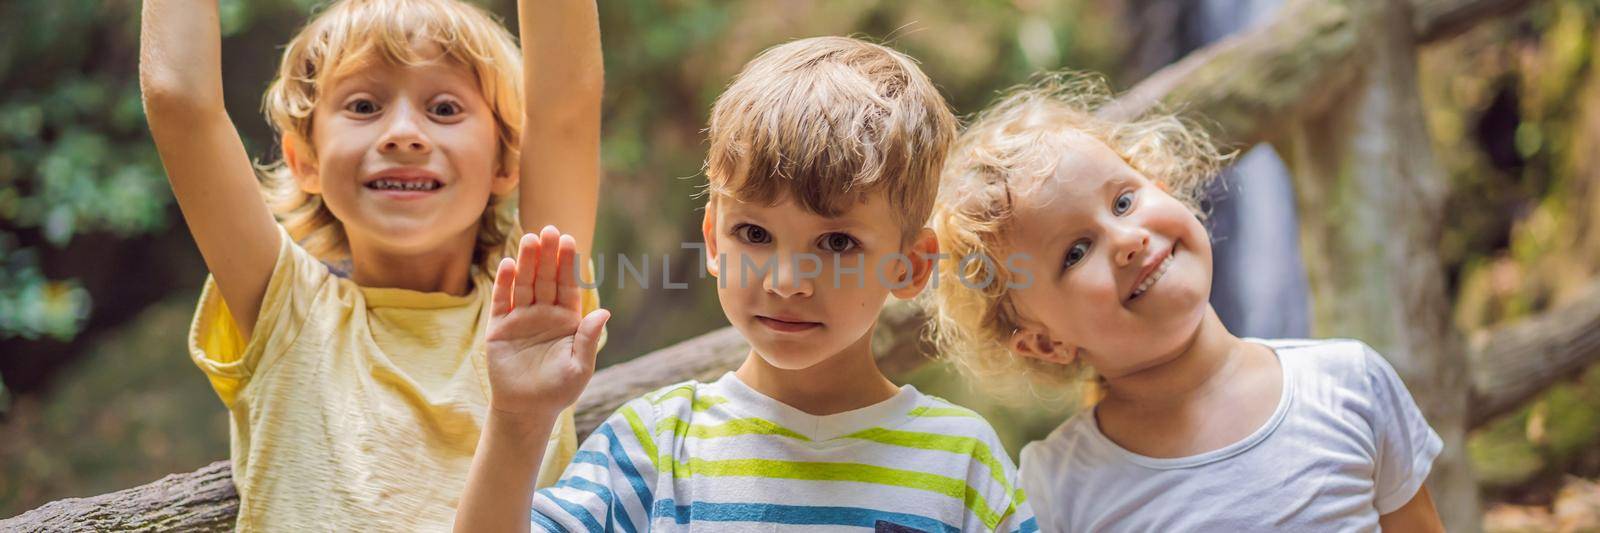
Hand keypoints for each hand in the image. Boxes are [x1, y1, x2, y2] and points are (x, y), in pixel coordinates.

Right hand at [485, 225, 609, 420]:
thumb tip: (605, 312)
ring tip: (530, 239)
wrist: (527, 410)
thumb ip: (589, 339)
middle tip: (549, 230)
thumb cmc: (558, 391)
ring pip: (524, 284)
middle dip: (547, 255)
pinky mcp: (500, 328)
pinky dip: (505, 283)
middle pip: (545, 278)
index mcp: (567, 320)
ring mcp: (521, 319)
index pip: (567, 286)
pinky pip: (503, 301)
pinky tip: (509, 264)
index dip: (567, 264)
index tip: (569, 241)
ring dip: (526, 262)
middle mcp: (544, 314)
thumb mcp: (580, 366)